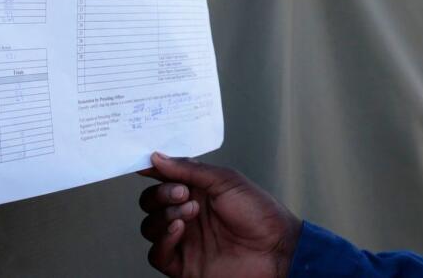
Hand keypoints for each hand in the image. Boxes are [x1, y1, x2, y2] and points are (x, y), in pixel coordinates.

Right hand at [138, 152, 302, 277]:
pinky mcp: (183, 264)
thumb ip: (190, 170)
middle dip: (161, 194)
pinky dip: (163, 240)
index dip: (152, 171)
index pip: (163, 179)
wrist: (275, 250)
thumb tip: (158, 157)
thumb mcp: (226, 180)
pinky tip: (179, 229)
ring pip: (150, 226)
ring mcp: (184, 239)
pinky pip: (156, 254)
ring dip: (164, 216)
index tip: (146, 165)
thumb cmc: (259, 214)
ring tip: (190, 212)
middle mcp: (187, 213)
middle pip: (150, 202)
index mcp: (197, 190)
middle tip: (183, 193)